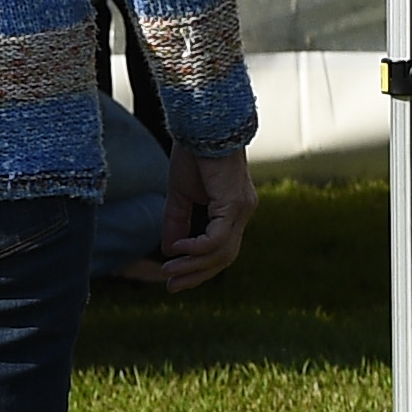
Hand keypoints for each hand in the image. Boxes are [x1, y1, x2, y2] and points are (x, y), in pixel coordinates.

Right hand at [115, 145, 256, 295]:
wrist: (203, 125)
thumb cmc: (193, 153)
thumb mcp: (180, 194)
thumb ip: (177, 221)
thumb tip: (170, 249)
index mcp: (233, 211)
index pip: (221, 250)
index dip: (199, 268)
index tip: (173, 279)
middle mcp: (243, 212)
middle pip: (225, 258)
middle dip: (197, 275)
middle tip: (171, 287)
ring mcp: (242, 209)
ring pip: (222, 252)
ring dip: (194, 266)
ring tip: (169, 272)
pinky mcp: (235, 203)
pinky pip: (218, 238)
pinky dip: (197, 248)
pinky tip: (177, 249)